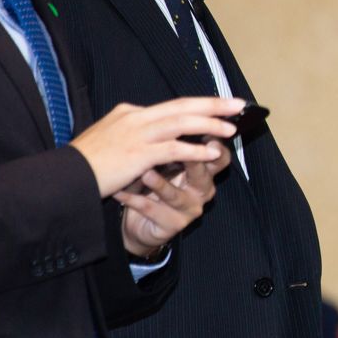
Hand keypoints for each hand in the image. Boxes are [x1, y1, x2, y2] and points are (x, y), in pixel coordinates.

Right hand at [71, 97, 244, 196]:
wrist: (63, 177)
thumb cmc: (86, 164)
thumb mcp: (110, 139)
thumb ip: (134, 133)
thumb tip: (158, 137)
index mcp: (129, 113)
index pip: (171, 106)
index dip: (198, 105)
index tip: (220, 105)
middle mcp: (135, 118)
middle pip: (182, 106)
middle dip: (213, 104)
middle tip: (238, 104)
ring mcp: (136, 134)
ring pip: (181, 122)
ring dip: (209, 124)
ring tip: (232, 128)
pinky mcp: (137, 154)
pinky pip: (173, 149)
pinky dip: (195, 149)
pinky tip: (212, 152)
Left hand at [117, 141, 230, 256]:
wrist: (140, 222)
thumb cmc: (153, 186)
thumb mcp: (166, 162)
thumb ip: (175, 142)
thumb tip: (174, 111)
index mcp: (204, 172)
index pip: (218, 156)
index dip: (216, 145)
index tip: (204, 130)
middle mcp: (201, 190)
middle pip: (204, 175)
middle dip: (195, 163)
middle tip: (181, 150)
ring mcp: (187, 209)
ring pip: (175, 196)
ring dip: (160, 184)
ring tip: (145, 174)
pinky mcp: (171, 225)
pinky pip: (150, 209)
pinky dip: (133, 199)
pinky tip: (119, 191)